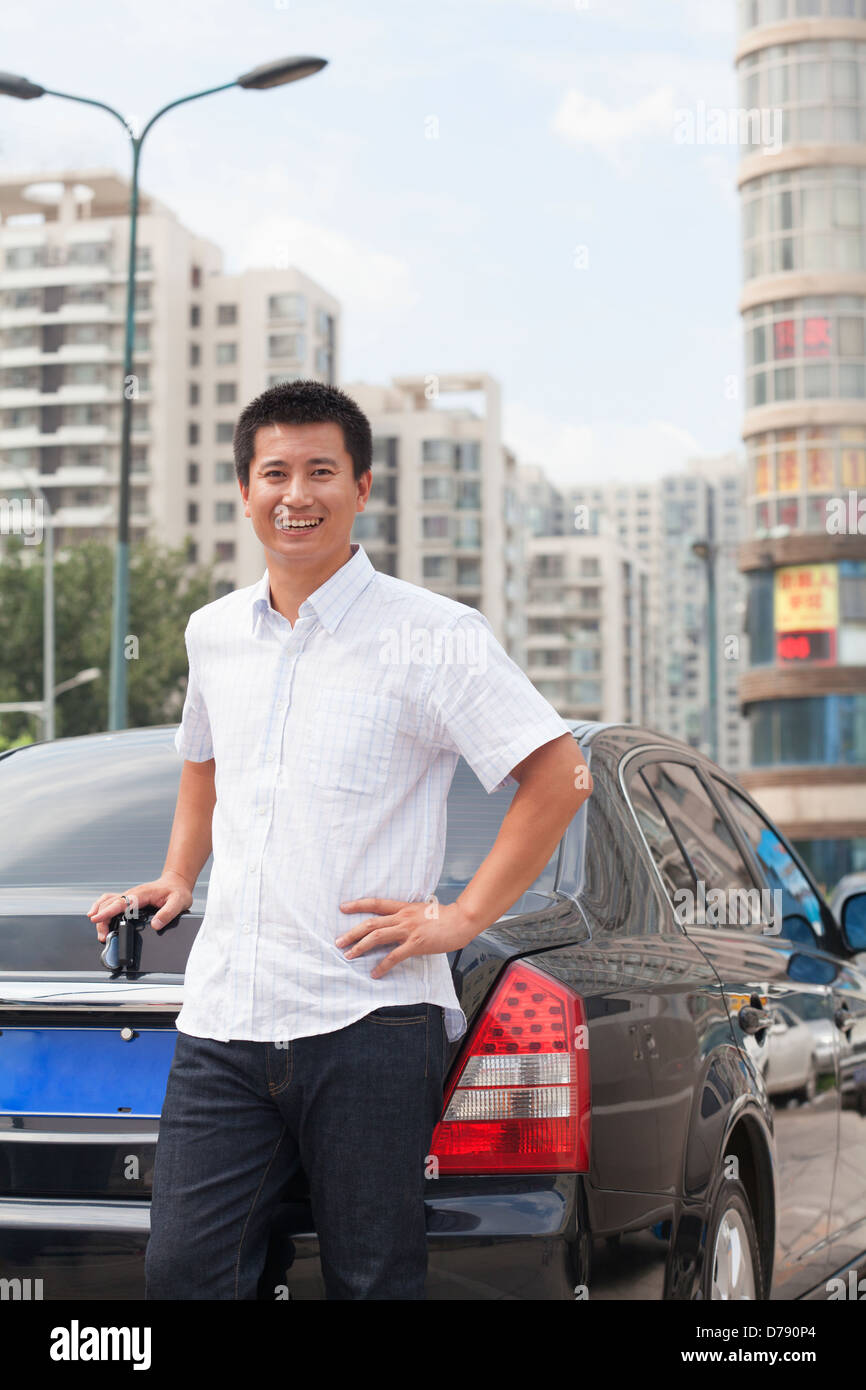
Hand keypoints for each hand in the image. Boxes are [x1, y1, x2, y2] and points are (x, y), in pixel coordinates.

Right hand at [86, 872, 193, 941]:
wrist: (176, 882)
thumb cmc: (177, 891)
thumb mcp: (178, 903)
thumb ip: (167, 914)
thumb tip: (156, 925)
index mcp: (142, 894)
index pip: (121, 903)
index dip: (107, 911)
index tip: (97, 918)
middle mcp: (132, 894)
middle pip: (110, 904)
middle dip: (102, 919)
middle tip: (103, 936)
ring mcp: (129, 896)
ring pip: (107, 902)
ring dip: (100, 913)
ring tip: (100, 931)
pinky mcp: (129, 898)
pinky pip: (111, 900)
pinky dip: (102, 907)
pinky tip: (98, 914)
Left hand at [335, 896, 477, 977]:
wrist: (461, 920)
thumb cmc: (444, 917)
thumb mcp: (422, 911)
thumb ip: (408, 917)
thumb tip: (398, 925)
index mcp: (403, 907)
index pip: (375, 903)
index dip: (357, 904)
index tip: (342, 907)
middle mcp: (402, 917)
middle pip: (370, 922)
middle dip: (352, 933)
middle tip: (338, 942)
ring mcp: (408, 930)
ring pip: (377, 936)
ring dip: (360, 946)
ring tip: (349, 955)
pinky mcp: (416, 943)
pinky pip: (394, 956)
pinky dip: (382, 965)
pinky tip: (375, 973)